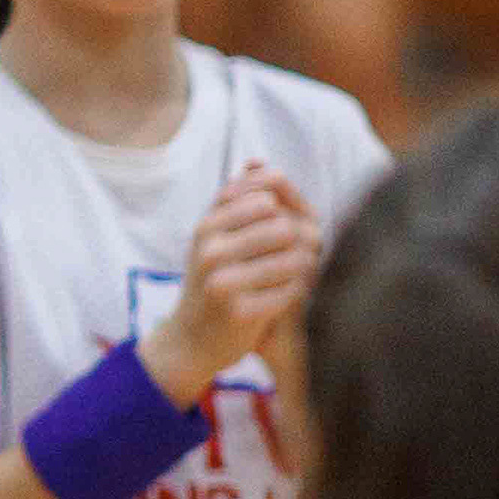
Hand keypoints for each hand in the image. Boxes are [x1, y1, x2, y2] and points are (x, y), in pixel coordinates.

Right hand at [144, 166, 324, 404]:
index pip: (264, 194)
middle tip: (304, 252)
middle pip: (284, 225)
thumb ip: (240, 200)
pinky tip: (288, 296)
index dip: (289, 208)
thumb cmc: (216, 279)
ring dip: (306, 267)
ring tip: (299, 274)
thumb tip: (257, 160)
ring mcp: (221, 281)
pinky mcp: (238, 312)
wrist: (192, 339)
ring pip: (294, 257)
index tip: (290, 225)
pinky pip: (292, 291)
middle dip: (303, 239)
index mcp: (207, 225)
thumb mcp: (218, 237)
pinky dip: (298, 293)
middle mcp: (209, 249)